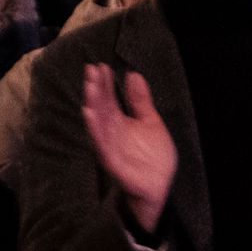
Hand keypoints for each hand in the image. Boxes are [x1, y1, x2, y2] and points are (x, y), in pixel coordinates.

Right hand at [79, 66, 180, 236]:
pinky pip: (101, 144)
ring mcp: (110, 146)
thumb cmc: (153, 156)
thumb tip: (133, 74)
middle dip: (95, 89)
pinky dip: (95, 130)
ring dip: (93, 105)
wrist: (161, 185)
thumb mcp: (150, 121)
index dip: (104, 83)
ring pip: (98, 124)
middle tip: (91, 71)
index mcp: (119, 122)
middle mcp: (111, 132)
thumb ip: (141, 101)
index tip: (100, 66)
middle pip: (100, 108)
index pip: (108, 99)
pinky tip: (90, 114)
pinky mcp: (112, 161)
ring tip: (90, 87)